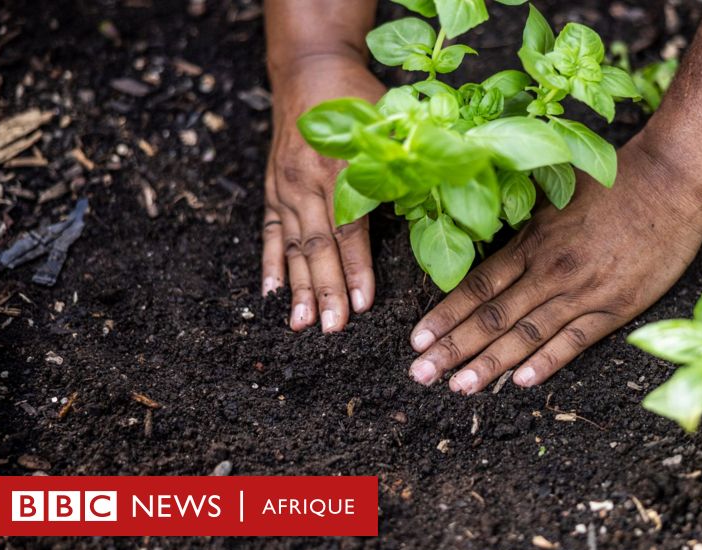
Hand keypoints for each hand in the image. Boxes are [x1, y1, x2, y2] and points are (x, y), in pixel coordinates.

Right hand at [262, 55, 385, 330]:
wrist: (309, 68)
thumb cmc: (358, 97)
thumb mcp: (389, 122)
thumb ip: (404, 165)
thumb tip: (431, 207)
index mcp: (342, 167)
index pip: (350, 229)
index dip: (357, 268)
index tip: (364, 304)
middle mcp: (307, 180)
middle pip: (318, 246)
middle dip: (326, 290)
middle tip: (332, 328)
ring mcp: (285, 186)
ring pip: (293, 245)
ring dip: (297, 287)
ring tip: (301, 323)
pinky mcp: (273, 188)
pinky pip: (270, 232)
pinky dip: (269, 263)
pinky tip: (269, 293)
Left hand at [407, 139, 701, 393]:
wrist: (671, 184)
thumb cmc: (613, 183)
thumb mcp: (555, 194)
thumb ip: (521, 221)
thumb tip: (482, 228)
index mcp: (532, 242)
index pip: (477, 286)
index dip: (445, 315)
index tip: (417, 340)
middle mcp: (549, 270)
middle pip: (491, 316)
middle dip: (453, 348)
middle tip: (421, 374)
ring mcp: (582, 292)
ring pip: (526, 335)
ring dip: (490, 364)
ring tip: (459, 387)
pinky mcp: (615, 307)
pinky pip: (575, 341)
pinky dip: (547, 362)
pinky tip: (521, 382)